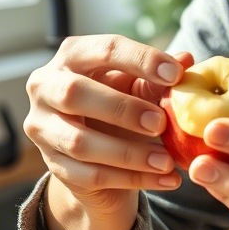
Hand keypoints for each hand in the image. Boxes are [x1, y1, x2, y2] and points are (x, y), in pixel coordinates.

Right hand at [23, 35, 192, 216]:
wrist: (100, 151)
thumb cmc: (121, 103)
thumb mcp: (139, 86)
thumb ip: (158, 76)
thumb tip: (186, 59)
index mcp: (72, 55)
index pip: (105, 49)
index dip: (142, 60)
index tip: (177, 75)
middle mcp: (46, 87)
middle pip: (74, 93)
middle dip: (122, 109)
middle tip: (161, 123)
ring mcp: (43, 129)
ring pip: (79, 142)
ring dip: (129, 153)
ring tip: (167, 161)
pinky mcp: (54, 166)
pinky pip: (89, 175)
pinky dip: (132, 179)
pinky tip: (165, 180)